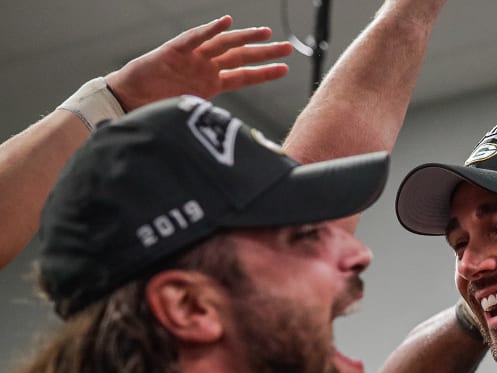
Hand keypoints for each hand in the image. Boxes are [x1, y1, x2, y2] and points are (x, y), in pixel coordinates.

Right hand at [105, 16, 291, 111]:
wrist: (127, 103)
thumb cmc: (157, 111)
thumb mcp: (194, 118)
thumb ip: (214, 123)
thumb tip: (236, 145)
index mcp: (212, 83)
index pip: (244, 76)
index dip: (264, 72)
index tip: (285, 69)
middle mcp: (205, 67)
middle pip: (240, 57)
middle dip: (264, 52)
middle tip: (288, 48)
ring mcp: (191, 58)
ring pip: (222, 44)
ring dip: (244, 37)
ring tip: (265, 32)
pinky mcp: (173, 51)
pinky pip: (193, 38)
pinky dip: (209, 30)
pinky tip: (225, 22)